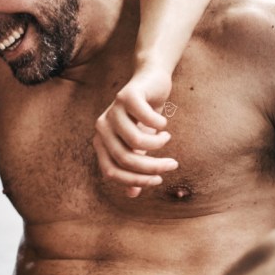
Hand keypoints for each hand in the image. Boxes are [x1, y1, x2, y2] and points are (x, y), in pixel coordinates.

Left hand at [92, 67, 179, 196]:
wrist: (151, 81)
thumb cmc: (144, 117)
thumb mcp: (140, 145)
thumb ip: (135, 167)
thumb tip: (133, 194)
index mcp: (101, 142)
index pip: (111, 172)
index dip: (135, 180)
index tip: (158, 180)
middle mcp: (102, 127)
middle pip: (125, 159)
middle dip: (153, 166)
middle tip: (173, 164)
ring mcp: (112, 110)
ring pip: (135, 141)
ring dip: (158, 145)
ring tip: (166, 137)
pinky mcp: (127, 96)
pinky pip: (145, 119)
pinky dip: (159, 125)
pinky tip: (163, 123)